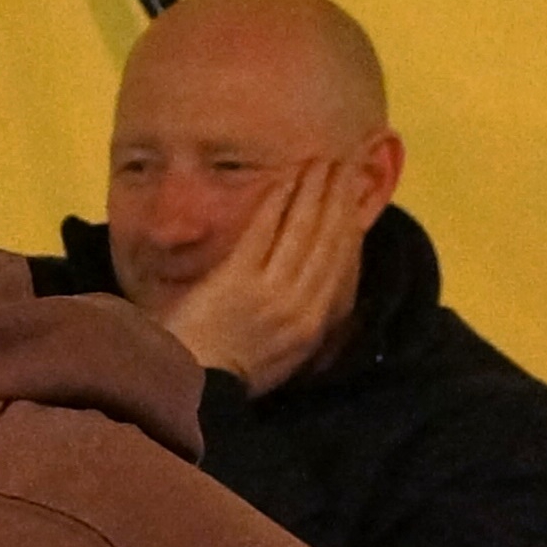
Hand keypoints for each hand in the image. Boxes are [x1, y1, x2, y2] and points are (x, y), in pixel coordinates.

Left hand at [150, 160, 369, 395]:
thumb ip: (305, 319)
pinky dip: (278, 200)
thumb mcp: (284, 355)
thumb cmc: (229, 370)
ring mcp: (270, 292)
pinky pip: (265, 230)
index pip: (342, 264)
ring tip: (322, 162)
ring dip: (315, 190)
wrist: (189, 384)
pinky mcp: (238, 280)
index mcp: (314, 325)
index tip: (358, 195)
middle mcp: (301, 307)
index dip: (352, 224)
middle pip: (329, 241)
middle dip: (340, 198)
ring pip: (303, 230)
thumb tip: (326, 284)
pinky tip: (286, 176)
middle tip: (347, 164)